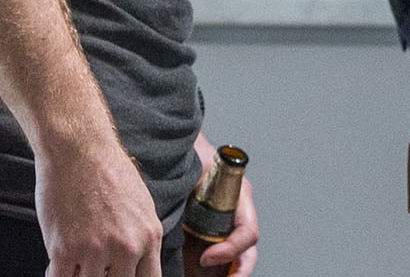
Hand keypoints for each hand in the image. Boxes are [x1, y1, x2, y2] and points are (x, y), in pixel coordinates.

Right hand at [34, 126, 164, 276]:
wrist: (77, 149)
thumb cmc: (108, 171)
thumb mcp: (142, 205)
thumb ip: (141, 238)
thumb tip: (138, 263)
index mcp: (149, 237)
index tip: (118, 276)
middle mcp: (126, 248)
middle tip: (93, 265)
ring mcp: (95, 251)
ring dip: (79, 274)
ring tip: (75, 261)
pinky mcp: (64, 250)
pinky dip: (57, 275)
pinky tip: (57, 263)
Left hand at [192, 133, 259, 273]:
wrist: (179, 146)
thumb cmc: (187, 153)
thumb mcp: (190, 169)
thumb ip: (186, 189)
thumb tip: (161, 218)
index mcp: (240, 196)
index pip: (247, 232)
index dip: (230, 249)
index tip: (205, 258)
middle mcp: (239, 213)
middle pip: (248, 253)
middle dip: (237, 274)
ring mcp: (228, 224)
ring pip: (236, 259)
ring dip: (225, 273)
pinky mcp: (213, 232)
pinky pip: (219, 256)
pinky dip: (212, 270)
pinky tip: (193, 273)